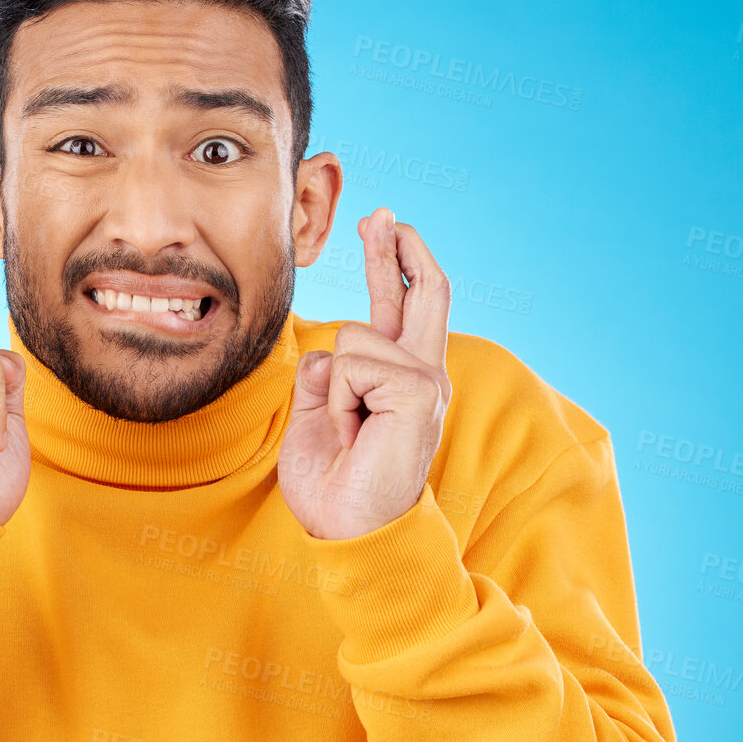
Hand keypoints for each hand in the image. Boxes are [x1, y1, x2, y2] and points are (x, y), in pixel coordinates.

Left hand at [278, 207, 451, 539]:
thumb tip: (322, 349)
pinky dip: (338, 399)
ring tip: (345, 429)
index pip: (402, 308)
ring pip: (353, 337)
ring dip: (331, 387)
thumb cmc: (333, 486)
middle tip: (379, 211)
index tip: (381, 227)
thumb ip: (323, 377)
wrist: (347, 530)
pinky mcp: (419, 391)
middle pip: (420, 292)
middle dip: (393, 248)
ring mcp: (426, 382)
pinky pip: (352, 364)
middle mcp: (423, 375)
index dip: (392, 264)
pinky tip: (354, 430)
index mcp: (400, 381)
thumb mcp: (316, 416)